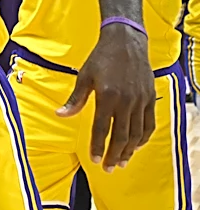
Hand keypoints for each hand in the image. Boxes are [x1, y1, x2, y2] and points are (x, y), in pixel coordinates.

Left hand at [57, 23, 155, 171]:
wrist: (125, 41)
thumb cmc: (101, 57)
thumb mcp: (84, 76)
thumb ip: (75, 99)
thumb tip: (60, 115)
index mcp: (107, 96)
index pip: (102, 128)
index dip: (98, 146)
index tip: (94, 160)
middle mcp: (126, 101)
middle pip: (121, 136)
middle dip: (114, 155)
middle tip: (108, 168)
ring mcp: (140, 100)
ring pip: (136, 133)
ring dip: (129, 150)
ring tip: (121, 162)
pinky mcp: (150, 98)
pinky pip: (149, 123)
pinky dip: (143, 137)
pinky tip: (136, 146)